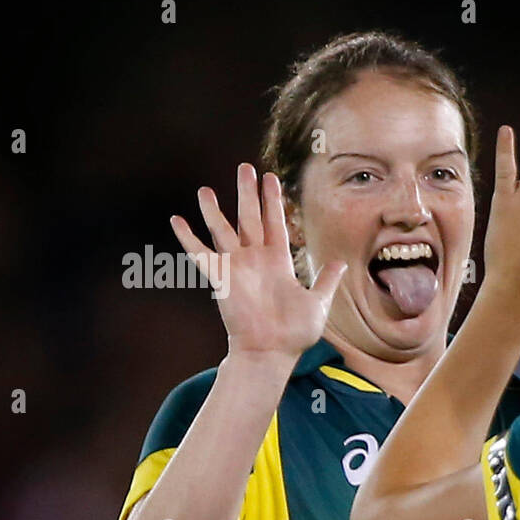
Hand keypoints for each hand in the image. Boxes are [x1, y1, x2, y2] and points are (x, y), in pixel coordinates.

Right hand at [170, 164, 345, 360]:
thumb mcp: (318, 303)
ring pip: (223, 230)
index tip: (271, 178)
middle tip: (245, 167)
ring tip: (207, 190)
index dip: (273, 201)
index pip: (275, 223)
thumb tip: (341, 262)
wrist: (271, 352)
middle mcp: (256, 260)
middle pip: (250, 218)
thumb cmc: (295, 333)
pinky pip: (201, 254)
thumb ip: (327, 280)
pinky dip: (188, 237)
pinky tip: (177, 220)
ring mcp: (237, 267)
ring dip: (215, 211)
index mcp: (278, 262)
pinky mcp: (221, 278)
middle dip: (248, 193)